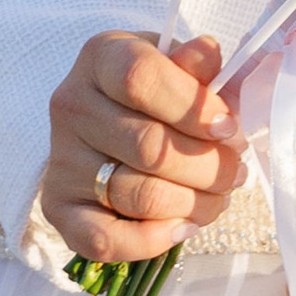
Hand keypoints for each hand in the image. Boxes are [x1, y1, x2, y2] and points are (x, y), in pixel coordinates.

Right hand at [43, 32, 244, 262]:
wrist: (109, 123)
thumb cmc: (157, 93)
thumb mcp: (179, 66)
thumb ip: (199, 64)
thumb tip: (208, 54)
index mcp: (100, 58)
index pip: (140, 77)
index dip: (193, 107)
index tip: (230, 128)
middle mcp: (72, 106)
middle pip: (148, 146)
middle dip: (210, 167)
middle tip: (237, 172)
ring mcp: (62, 159)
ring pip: (139, 195)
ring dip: (195, 204)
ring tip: (219, 197)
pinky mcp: (59, 207)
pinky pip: (104, 239)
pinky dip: (153, 240)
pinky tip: (184, 226)